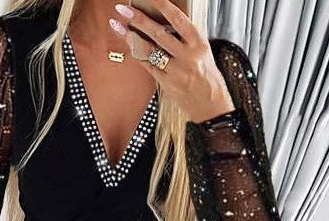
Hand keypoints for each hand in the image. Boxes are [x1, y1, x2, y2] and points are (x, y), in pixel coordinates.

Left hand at [112, 0, 234, 122]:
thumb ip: (183, 37)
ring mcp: (176, 71)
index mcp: (198, 43)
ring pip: (149, 50)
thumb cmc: (205, 73)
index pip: (177, 19)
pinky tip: (128, 43)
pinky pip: (148, 65)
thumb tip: (160, 20)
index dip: (161, 5)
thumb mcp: (201, 50)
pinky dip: (137, 53)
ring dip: (131, 36)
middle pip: (159, 34)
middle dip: (139, 19)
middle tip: (124, 9)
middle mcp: (187, 56)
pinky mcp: (166, 83)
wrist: (210, 103)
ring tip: (118, 25)